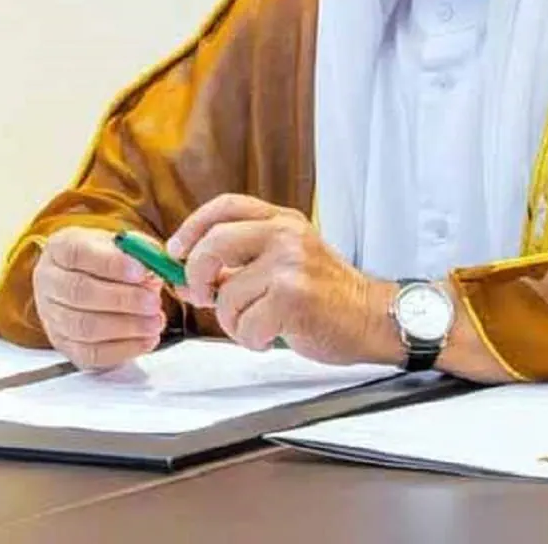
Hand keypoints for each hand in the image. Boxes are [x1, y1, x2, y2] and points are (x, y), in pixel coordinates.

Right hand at [32, 226, 168, 370]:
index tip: (142, 271)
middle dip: (122, 299)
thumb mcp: (122, 245)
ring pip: (83, 326)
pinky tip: (146, 340)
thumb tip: (154, 271)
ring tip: (155, 322)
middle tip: (153, 302)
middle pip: (78, 292)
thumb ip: (139, 253)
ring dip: (125, 326)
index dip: (111, 264)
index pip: (77, 253)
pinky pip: (90, 353)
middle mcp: (48, 282)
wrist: (88, 282)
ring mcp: (51, 316)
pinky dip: (123, 349)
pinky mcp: (63, 345)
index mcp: (59, 249)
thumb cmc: (106, 261)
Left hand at [166, 195, 397, 364]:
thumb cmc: (327, 297)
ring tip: (258, 325)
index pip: (225, 206)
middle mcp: (286, 235)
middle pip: (212, 244)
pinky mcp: (292, 298)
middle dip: (197, 276)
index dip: (192, 227)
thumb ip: (239, 265)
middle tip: (206, 296)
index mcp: (283, 221)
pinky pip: (244, 325)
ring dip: (233, 322)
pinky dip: (251, 340)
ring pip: (226, 296)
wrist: (372, 318)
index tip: (176, 251)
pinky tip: (272, 336)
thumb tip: (185, 279)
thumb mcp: (286, 264)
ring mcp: (289, 265)